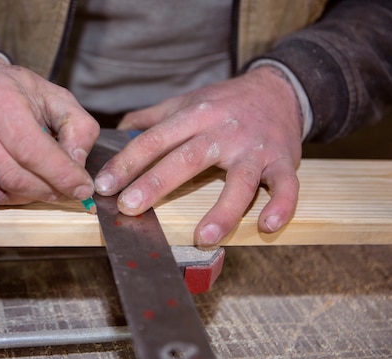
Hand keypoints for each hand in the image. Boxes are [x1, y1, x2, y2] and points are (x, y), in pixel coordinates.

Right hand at [0, 55, 98, 204]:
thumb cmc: (18, 91)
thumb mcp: (58, 98)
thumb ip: (78, 129)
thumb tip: (77, 167)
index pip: (30, 147)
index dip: (59, 173)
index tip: (82, 187)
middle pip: (12, 173)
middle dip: (47, 189)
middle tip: (68, 191)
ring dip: (31, 194)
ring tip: (49, 185)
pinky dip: (12, 194)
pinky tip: (26, 181)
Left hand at [94, 66, 303, 245]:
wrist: (280, 89)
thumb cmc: (226, 101)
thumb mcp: (188, 101)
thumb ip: (153, 117)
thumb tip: (117, 130)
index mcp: (196, 116)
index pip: (155, 139)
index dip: (127, 162)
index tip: (103, 185)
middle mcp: (225, 131)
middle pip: (188, 158)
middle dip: (156, 183)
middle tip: (129, 207)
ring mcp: (255, 149)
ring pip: (240, 180)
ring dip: (223, 209)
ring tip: (204, 236)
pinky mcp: (284, 162)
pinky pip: (287, 186)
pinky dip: (281, 206)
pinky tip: (266, 226)